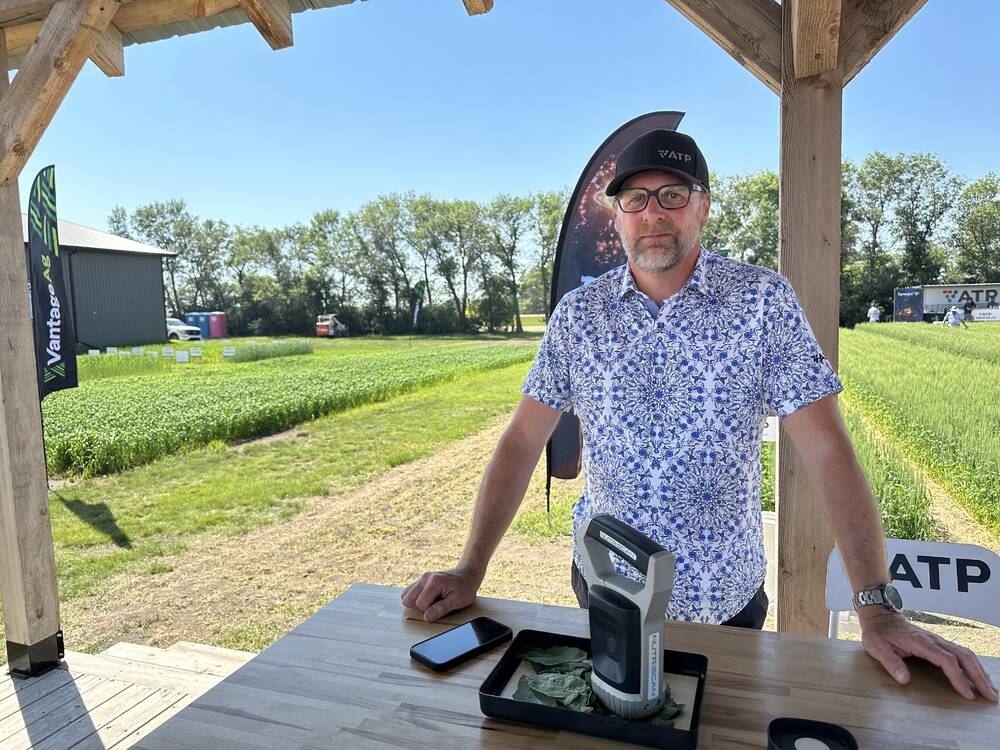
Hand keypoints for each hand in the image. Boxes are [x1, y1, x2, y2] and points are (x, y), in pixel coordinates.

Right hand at [401, 566, 480, 621]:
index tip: (441, 606)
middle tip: (434, 605)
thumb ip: (441, 609)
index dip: (430, 611)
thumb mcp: (458, 600)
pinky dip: (415, 598)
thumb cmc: (464, 587)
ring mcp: (421, 578)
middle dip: (419, 608)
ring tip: (431, 601)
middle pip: (408, 600)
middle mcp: (425, 578)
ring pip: (405, 596)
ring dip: (416, 603)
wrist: (467, 575)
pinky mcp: (420, 580)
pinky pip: (409, 592)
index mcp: (434, 582)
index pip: (420, 604)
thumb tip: (427, 617)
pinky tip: (427, 598)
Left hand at [860, 609, 998, 701]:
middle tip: (990, 695)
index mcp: (920, 642)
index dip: (958, 678)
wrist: (880, 616)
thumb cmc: (878, 633)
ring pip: (966, 654)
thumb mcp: (876, 647)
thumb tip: (904, 680)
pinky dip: (974, 665)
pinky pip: (961, 653)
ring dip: (980, 671)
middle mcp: (933, 640)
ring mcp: (938, 640)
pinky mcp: (939, 643)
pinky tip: (979, 676)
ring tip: (990, 690)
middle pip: (963, 656)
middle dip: (979, 677)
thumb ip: (890, 662)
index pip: (946, 660)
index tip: (967, 694)